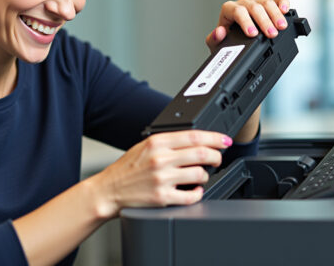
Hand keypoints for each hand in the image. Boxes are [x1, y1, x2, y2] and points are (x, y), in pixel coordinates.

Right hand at [89, 130, 231, 217]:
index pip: (194, 136)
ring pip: (200, 174)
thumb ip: (167, 142)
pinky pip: (191, 196)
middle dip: (216, 156)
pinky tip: (194, 191)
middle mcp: (160, 159)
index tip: (224, 140)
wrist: (108, 190)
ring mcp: (162, 178)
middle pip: (202, 153)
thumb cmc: (126, 169)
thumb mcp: (144, 146)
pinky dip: (198, 193)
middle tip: (217, 159)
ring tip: (200, 176)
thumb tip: (195, 141)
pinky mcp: (163, 197)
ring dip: (206, 176)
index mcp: (156, 142)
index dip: (215, 138)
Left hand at [205, 0, 289, 50]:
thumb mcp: (216, 43)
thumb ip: (214, 39)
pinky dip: (283, 2)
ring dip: (275, 15)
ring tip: (281, 27)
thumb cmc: (225, 40)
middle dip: (264, 21)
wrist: (234, 40)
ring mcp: (257, 2)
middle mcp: (243, 3)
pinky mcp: (269, 4)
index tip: (252, 34)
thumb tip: (219, 32)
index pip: (237, 12)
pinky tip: (285, 10)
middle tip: (271, 34)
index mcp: (229, 9)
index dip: (246, 22)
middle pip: (254, 8)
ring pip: (267, 3)